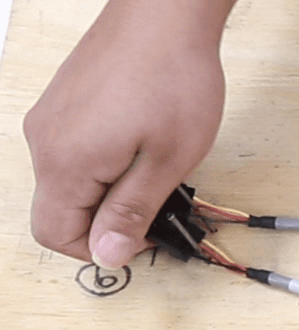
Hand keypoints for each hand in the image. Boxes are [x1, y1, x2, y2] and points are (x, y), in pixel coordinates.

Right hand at [23, 0, 230, 265]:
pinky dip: (103, 165)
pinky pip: (72, 153)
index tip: (145, 235)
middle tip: (157, 204)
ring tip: (154, 169)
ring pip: (67, 183)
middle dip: (107, 221)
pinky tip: (140, 146)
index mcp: (66, 162)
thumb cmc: (172, 78)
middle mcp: (44, 141)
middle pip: (59, 211)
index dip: (103, 248)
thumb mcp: (167, 161)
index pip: (57, 235)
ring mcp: (49, 120)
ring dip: (108, 191)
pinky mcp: (62, 105)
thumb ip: (133, 212)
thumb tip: (110, 255)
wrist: (164, 15)